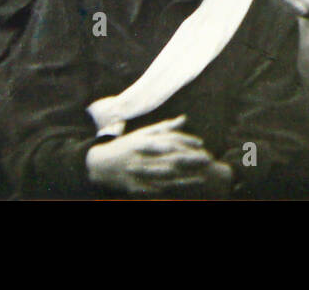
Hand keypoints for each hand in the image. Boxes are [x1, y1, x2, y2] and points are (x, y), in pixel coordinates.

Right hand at [86, 116, 228, 194]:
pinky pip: (157, 189)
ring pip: (166, 176)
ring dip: (185, 177)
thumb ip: (164, 128)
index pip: (169, 140)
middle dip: (190, 159)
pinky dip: (172, 189)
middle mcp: (142, 157)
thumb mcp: (142, 133)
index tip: (201, 143)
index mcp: (143, 142)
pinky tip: (185, 188)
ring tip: (202, 176)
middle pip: (171, 158)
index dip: (186, 141)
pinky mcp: (136, 188)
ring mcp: (139, 174)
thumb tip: (184, 119)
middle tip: (207, 159)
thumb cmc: (126, 146)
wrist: (100, 166)